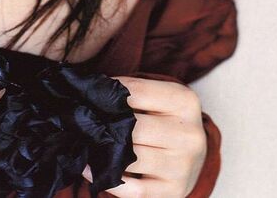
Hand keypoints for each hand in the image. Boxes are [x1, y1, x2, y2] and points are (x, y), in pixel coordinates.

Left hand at [82, 75, 206, 197]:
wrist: (194, 157)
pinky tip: (90, 169)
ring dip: (104, 151)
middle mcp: (189, 135)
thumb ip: (133, 92)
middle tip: (82, 120)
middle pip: (135, 127)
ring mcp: (182, 167)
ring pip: (132, 159)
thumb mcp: (161, 98)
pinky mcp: (172, 192)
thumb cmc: (167, 120)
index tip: (90, 92)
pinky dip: (108, 179)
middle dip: (106, 124)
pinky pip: (132, 189)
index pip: (139, 91)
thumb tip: (94, 89)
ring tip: (84, 142)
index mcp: (185, 102)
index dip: (110, 92)